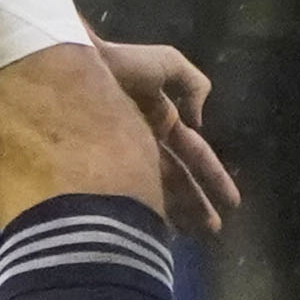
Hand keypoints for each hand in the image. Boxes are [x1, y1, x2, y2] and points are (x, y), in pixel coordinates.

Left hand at [97, 39, 236, 236]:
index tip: (232, 202)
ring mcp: (121, 155)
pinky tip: (149, 229)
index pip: (193, 154)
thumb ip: (191, 84)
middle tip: (214, 230)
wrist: (68, 64)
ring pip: (153, 189)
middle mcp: (143, 142)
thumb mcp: (165, 63)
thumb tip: (198, 121)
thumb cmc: (118, 64)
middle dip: (197, 204)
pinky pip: (125, 193)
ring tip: (191, 236)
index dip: (213, 176)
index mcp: (161, 121)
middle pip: (176, 179)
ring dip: (174, 212)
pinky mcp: (100, 167)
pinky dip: (139, 210)